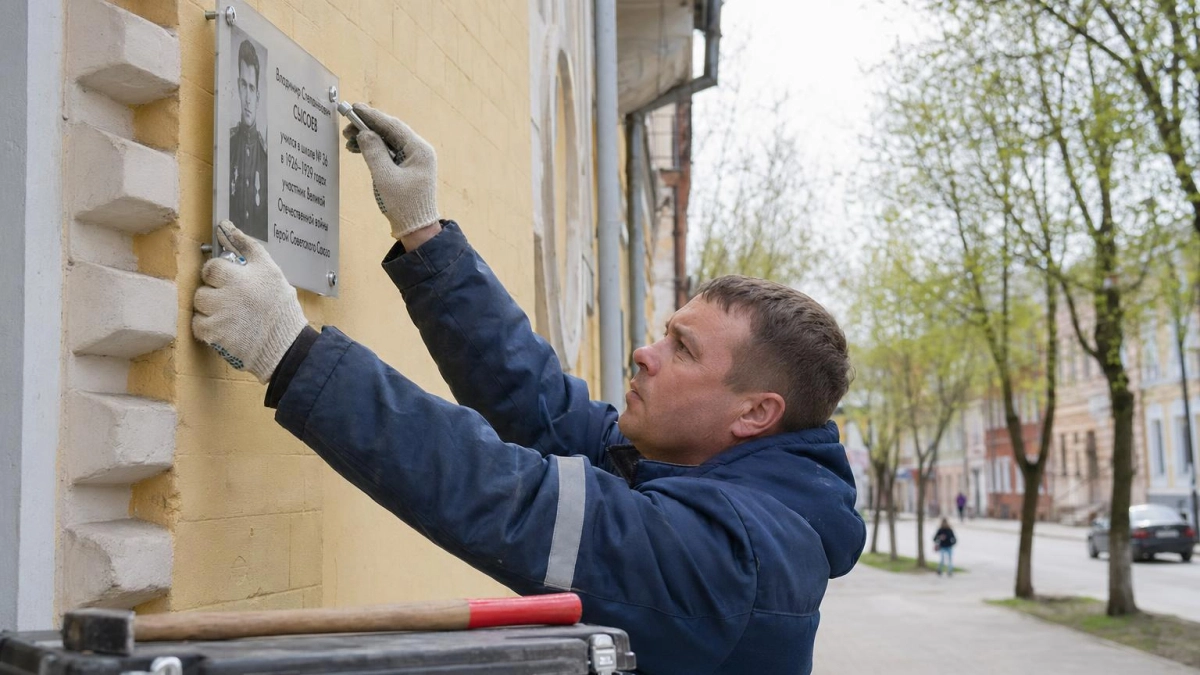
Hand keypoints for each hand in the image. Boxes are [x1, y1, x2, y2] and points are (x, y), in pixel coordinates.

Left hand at [192, 222, 308, 382]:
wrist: (286, 348)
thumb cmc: (282, 311)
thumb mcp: (274, 274)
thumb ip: (250, 250)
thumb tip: (228, 226)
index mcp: (251, 273)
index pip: (219, 260)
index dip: (219, 269)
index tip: (225, 277)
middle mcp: (236, 288)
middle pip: (207, 276)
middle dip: (213, 285)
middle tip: (226, 296)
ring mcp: (223, 311)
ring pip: (199, 299)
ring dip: (208, 305)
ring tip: (225, 313)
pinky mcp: (216, 332)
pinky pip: (197, 323)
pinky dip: (206, 326)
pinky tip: (221, 327)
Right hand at [343, 104, 439, 238]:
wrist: (416, 228)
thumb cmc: (404, 204)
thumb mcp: (385, 177)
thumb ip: (374, 152)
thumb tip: (364, 133)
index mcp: (420, 150)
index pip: (393, 126)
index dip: (373, 116)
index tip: (355, 108)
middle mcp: (419, 151)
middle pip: (391, 131)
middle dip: (368, 127)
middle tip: (346, 125)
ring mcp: (414, 159)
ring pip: (388, 141)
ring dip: (369, 138)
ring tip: (348, 139)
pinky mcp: (407, 167)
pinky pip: (389, 151)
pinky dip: (373, 149)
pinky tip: (358, 148)